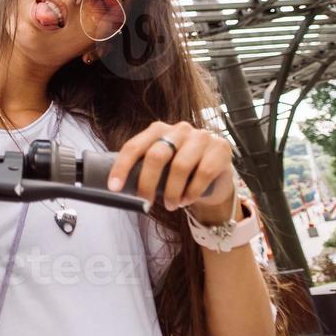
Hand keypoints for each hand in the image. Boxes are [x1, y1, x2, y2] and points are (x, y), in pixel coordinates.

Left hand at [107, 121, 236, 214]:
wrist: (217, 174)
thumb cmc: (181, 171)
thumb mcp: (161, 167)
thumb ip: (143, 170)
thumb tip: (119, 191)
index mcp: (158, 130)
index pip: (134, 146)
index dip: (122, 167)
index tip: (114, 187)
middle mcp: (179, 129)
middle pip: (156, 155)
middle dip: (147, 183)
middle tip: (145, 202)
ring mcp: (201, 137)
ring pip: (180, 166)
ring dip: (172, 192)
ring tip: (171, 205)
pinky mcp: (220, 148)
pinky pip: (203, 173)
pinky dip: (192, 192)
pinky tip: (187, 200)